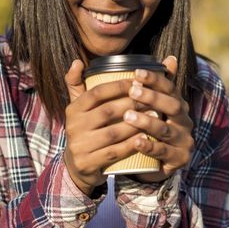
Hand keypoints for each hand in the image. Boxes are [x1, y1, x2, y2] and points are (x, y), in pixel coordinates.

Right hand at [62, 60, 142, 195]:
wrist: (77, 166)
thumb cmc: (86, 130)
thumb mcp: (78, 108)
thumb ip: (77, 84)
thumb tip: (77, 61)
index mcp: (73, 109)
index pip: (96, 93)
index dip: (118, 86)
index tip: (138, 81)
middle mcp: (73, 126)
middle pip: (108, 111)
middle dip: (132, 103)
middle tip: (152, 98)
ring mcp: (80, 146)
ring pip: (113, 132)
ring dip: (136, 123)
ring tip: (154, 115)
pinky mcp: (87, 163)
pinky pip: (114, 152)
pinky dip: (131, 144)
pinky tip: (146, 137)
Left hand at [122, 56, 194, 182]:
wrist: (157, 164)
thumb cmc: (153, 130)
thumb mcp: (156, 107)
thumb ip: (159, 85)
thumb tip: (170, 57)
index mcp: (178, 105)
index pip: (170, 88)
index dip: (155, 79)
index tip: (136, 72)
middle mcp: (184, 121)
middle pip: (172, 106)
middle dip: (152, 97)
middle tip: (132, 91)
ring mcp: (183, 140)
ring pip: (165, 129)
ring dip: (147, 121)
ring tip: (128, 116)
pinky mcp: (179, 159)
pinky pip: (164, 152)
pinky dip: (150, 147)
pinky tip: (136, 141)